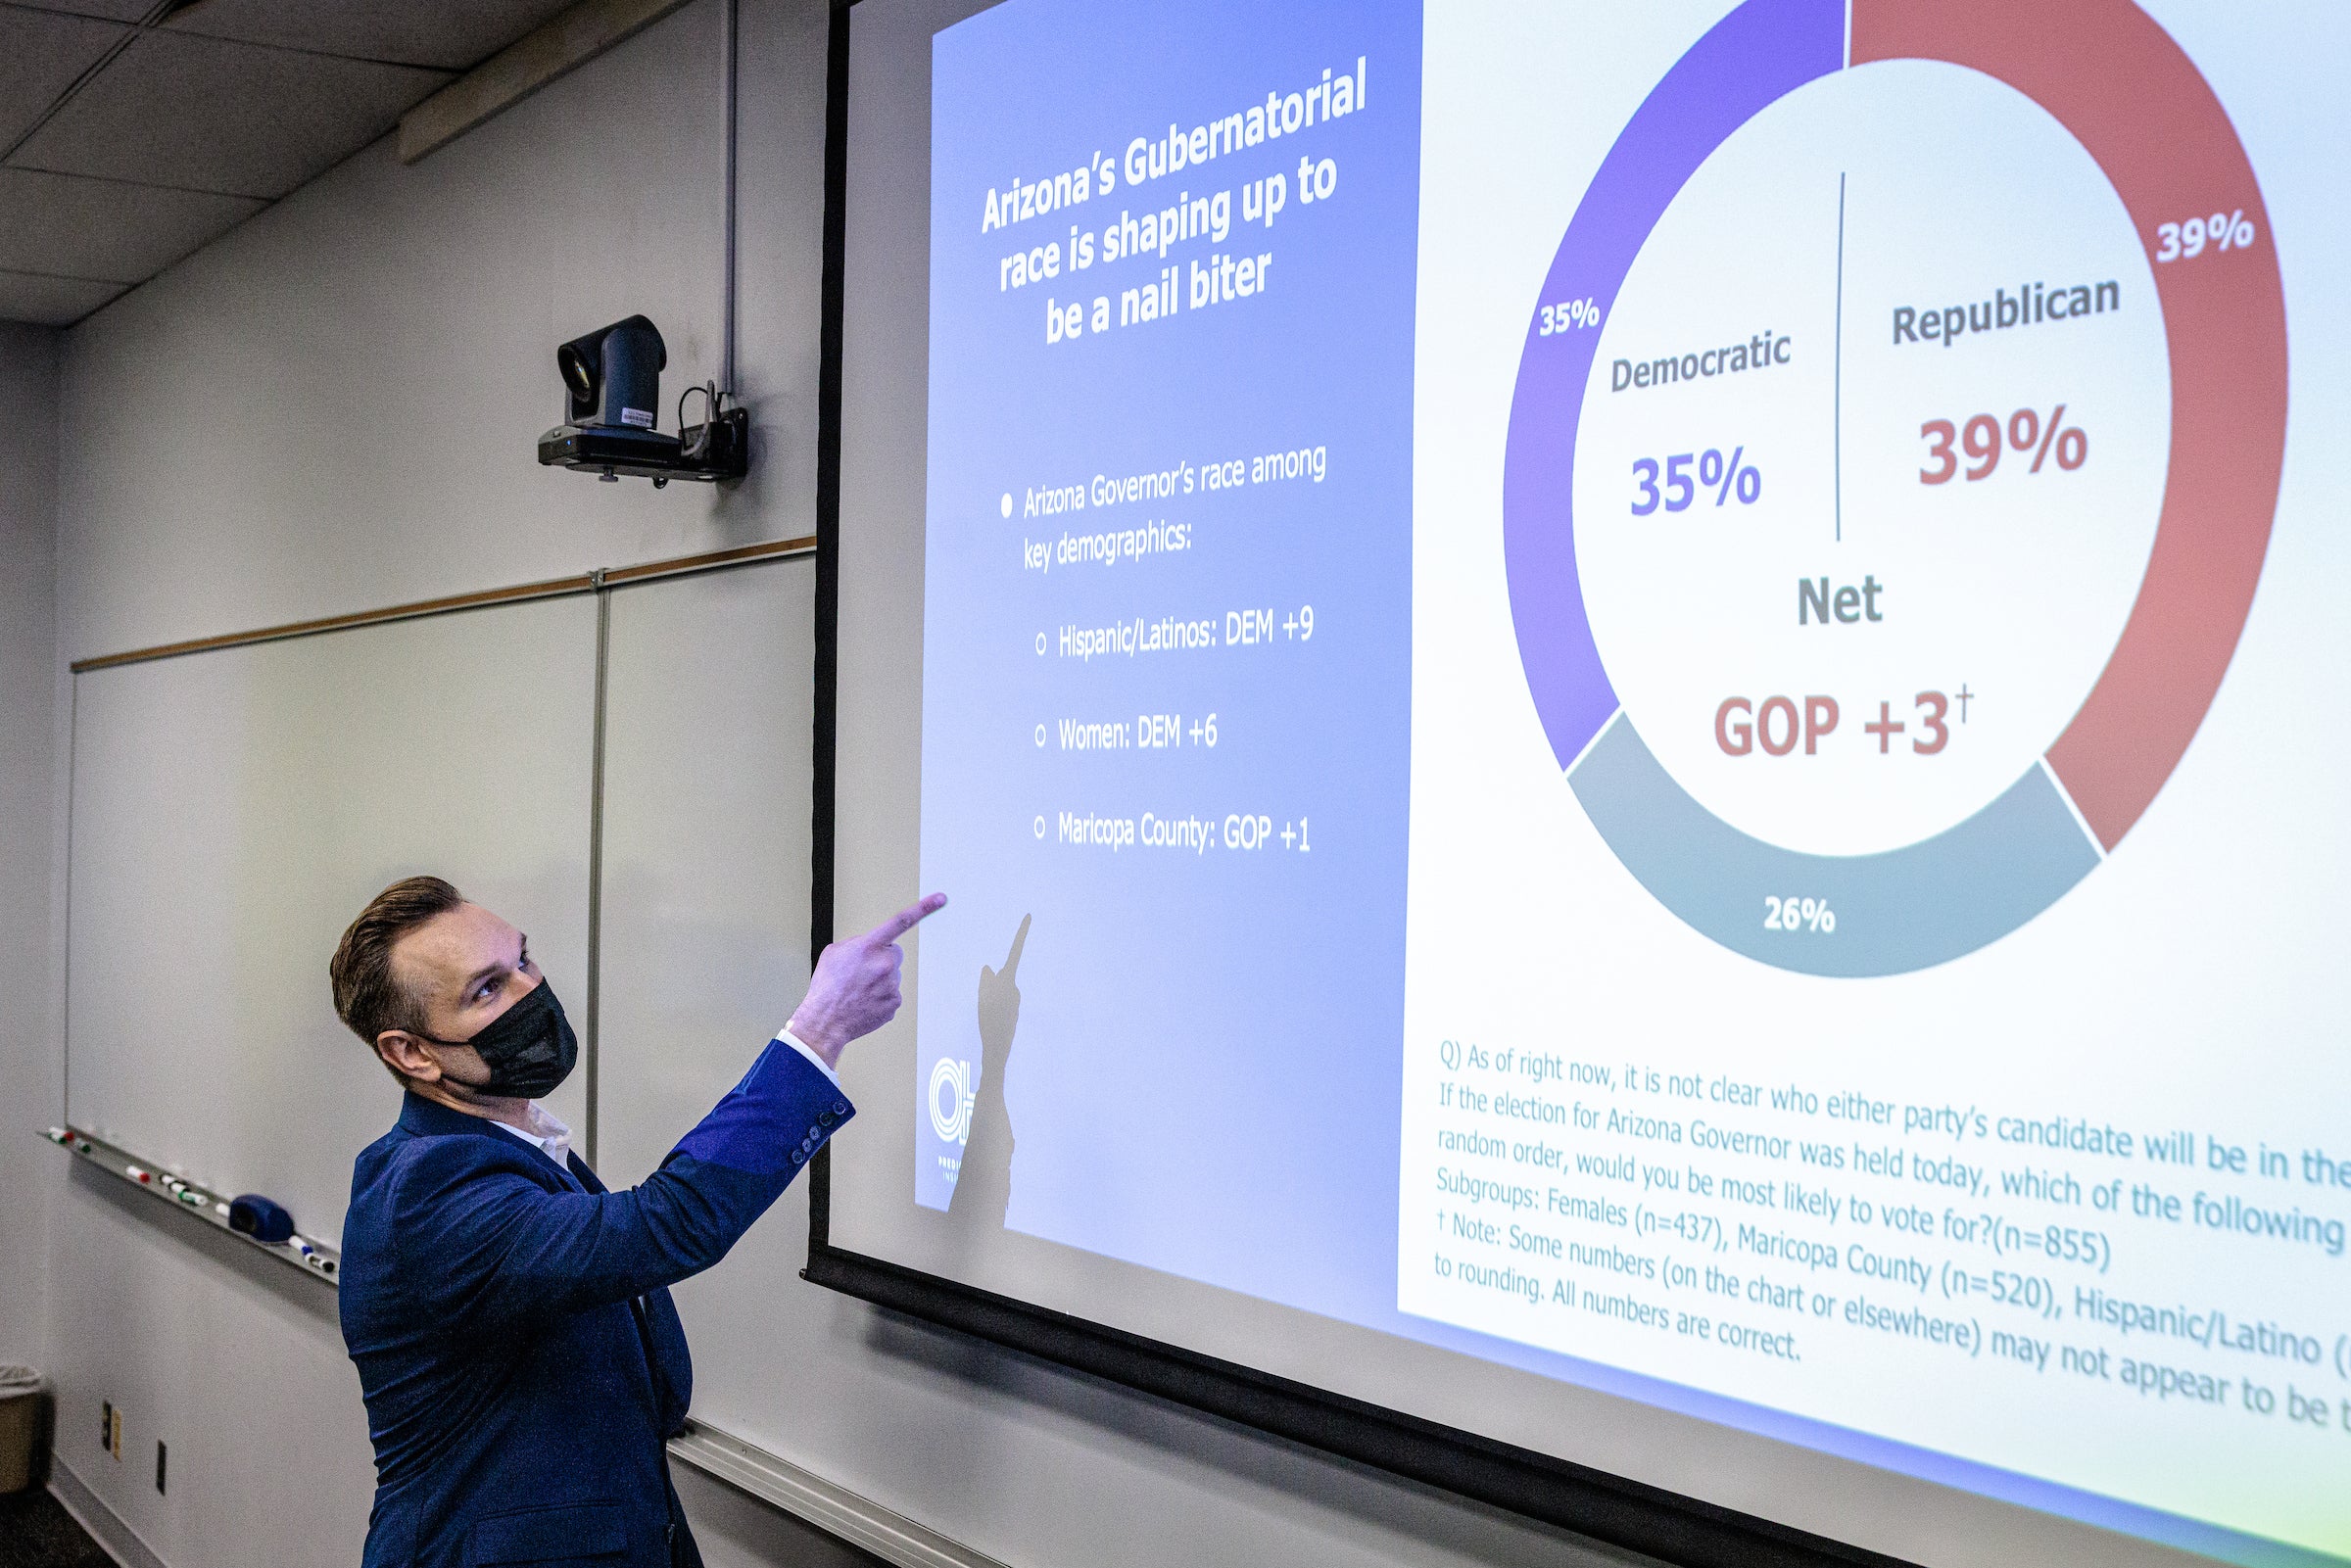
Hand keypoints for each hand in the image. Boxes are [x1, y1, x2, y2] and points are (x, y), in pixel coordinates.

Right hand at [787, 894, 945, 1066]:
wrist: (825, 1020)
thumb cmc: (827, 987)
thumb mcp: (834, 953)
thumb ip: (857, 943)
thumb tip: (869, 946)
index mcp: (869, 947)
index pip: (901, 921)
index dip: (924, 908)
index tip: (941, 899)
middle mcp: (884, 964)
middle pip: (894, 953)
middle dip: (882, 958)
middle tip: (861, 972)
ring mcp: (892, 985)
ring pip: (892, 975)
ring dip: (879, 979)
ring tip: (857, 989)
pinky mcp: (895, 1003)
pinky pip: (891, 994)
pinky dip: (880, 997)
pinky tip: (864, 1001)